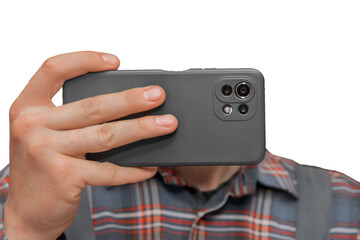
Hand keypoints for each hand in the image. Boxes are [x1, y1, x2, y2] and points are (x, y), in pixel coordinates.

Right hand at [3, 51, 177, 238]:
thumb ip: (70, 118)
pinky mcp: (63, 176)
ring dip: (142, 129)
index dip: (85, 59)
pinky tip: (149, 167)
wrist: (26, 212)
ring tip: (167, 124)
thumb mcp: (45, 134)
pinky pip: (108, 170)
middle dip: (131, 99)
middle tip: (158, 95)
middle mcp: (32, 125)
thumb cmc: (41, 167)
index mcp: (28, 107)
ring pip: (106, 134)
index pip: (54, 69)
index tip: (115, 62)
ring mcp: (46, 151)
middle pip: (92, 105)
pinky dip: (132, 169)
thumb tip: (124, 106)